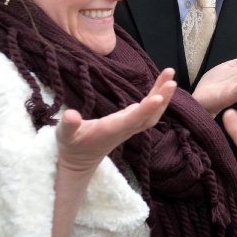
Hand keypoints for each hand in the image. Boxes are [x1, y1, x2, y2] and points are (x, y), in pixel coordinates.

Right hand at [56, 68, 176, 172]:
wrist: (80, 161)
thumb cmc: (72, 146)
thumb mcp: (64, 136)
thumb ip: (68, 126)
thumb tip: (70, 115)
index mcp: (111, 130)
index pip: (132, 120)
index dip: (146, 109)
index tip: (158, 98)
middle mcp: (125, 128)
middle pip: (150, 115)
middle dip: (162, 98)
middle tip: (171, 79)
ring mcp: (130, 125)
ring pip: (152, 113)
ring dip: (163, 95)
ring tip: (170, 75)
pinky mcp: (130, 122)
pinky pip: (148, 110)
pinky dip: (157, 97)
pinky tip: (162, 84)